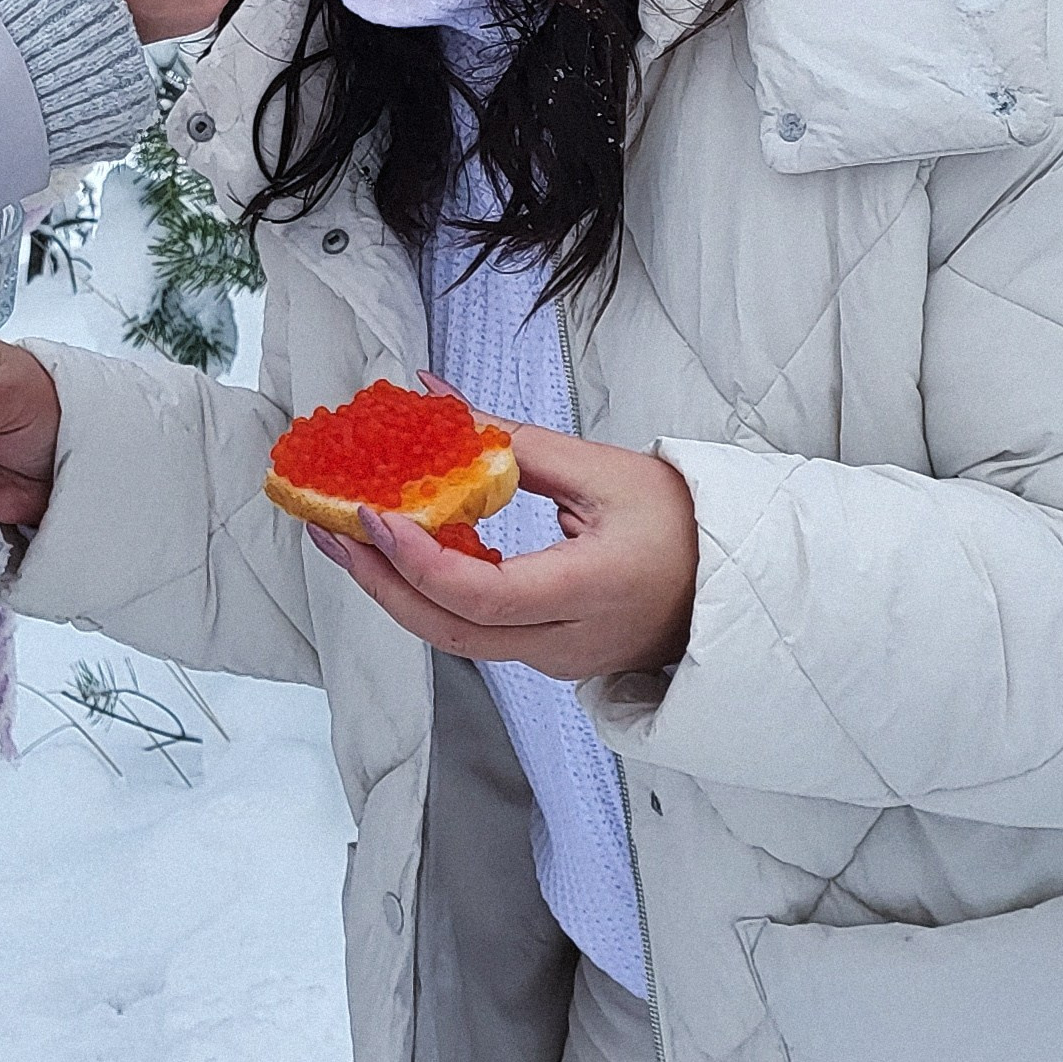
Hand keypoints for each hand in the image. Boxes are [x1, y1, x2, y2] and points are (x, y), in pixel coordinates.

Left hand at [310, 424, 698, 680]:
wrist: (732, 580)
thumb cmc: (681, 521)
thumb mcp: (605, 470)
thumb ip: (515, 443)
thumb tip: (438, 402)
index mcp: (586, 594)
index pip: (481, 596)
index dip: (419, 560)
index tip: (373, 515)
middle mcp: (564, 641)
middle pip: (449, 631)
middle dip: (379, 581)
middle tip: (330, 530)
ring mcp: (554, 659)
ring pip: (456, 638)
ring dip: (396, 589)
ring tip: (348, 540)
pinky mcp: (547, 654)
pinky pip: (476, 632)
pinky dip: (432, 593)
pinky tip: (403, 554)